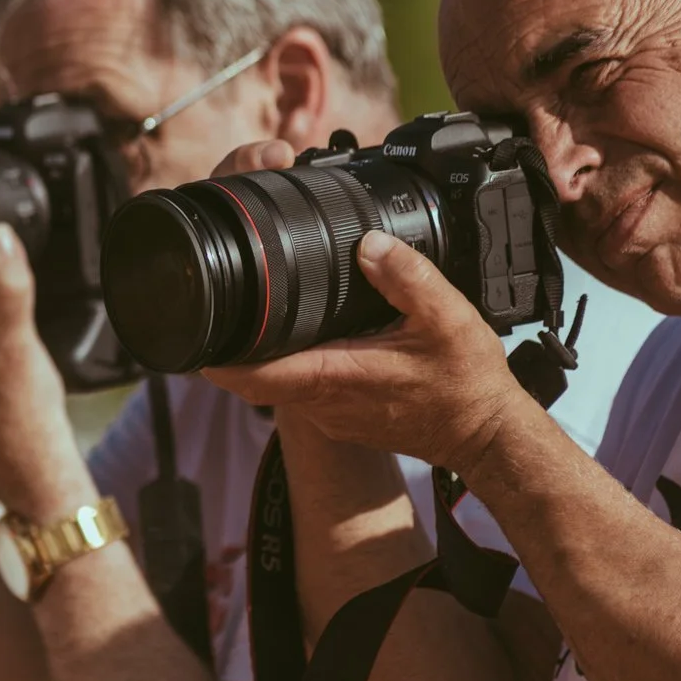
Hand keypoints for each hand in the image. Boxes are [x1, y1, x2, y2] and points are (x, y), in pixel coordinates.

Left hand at [201, 181, 533, 475]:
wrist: (486, 435)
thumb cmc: (467, 384)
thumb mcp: (447, 318)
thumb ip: (407, 277)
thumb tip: (369, 244)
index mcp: (335, 377)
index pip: (253, 376)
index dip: (217, 359)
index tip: (194, 335)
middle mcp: (324, 403)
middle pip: (255, 379)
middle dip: (234, 347)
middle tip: (221, 307)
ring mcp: (332, 416)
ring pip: (278, 384)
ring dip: (264, 356)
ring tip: (257, 315)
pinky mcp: (344, 420)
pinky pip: (304, 391)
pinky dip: (294, 366)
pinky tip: (307, 339)